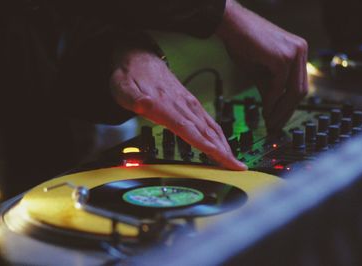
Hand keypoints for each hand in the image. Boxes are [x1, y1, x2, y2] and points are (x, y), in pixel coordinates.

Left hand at [110, 48, 246, 169]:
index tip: (223, 159)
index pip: (191, 131)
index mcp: (166, 105)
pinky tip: (221, 142)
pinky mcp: (190, 102)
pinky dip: (218, 134)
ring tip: (233, 159)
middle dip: (223, 151)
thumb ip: (134, 99)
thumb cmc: (130, 76)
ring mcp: (188, 103)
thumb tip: (145, 104)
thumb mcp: (123, 88)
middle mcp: (182, 104)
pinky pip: (208, 120)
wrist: (139, 58)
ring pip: (210, 126)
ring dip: (223, 144)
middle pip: (206, 132)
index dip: (209, 147)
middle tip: (237, 167)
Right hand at [216, 0, 307, 130]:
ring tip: (270, 122)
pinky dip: (272, 100)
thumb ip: (269, 88)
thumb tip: (271, 110)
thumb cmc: (242, 43)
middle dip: (287, 111)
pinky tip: (265, 109)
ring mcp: (294, 53)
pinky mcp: (282, 57)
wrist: (231, 24)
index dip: (290, 106)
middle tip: (276, 126)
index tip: (279, 120)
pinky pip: (280, 86)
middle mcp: (301, 50)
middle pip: (301, 90)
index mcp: (298, 51)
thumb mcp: (259, 70)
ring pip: (294, 91)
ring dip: (281, 110)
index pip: (299, 85)